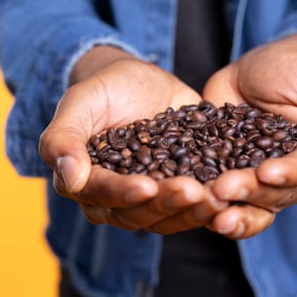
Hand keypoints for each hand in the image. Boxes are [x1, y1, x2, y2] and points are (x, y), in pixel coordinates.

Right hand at [39, 46, 226, 233]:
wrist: (139, 81)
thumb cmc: (103, 90)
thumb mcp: (80, 103)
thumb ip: (64, 138)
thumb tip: (69, 177)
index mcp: (87, 183)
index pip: (102, 195)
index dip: (123, 193)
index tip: (146, 186)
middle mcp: (118, 198)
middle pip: (140, 213)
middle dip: (167, 204)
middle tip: (193, 192)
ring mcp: (153, 196)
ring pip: (170, 215)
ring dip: (194, 210)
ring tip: (217, 197)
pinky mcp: (182, 186)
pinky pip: (197, 201)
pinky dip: (214, 200)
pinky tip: (232, 192)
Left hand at [202, 34, 296, 238]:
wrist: (259, 66)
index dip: (288, 174)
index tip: (266, 172)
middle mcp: (290, 176)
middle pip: (275, 194)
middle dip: (250, 192)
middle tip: (223, 189)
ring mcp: (256, 177)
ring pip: (248, 201)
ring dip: (230, 208)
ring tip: (209, 205)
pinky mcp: (226, 171)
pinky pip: (219, 190)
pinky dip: (207, 199)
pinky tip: (192, 201)